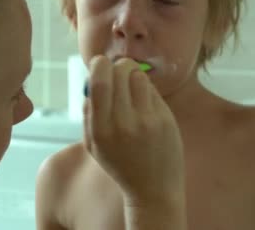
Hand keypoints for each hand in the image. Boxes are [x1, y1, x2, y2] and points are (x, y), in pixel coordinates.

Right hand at [83, 55, 184, 205]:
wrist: (153, 191)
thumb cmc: (120, 164)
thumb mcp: (94, 145)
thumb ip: (88, 113)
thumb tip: (91, 78)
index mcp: (100, 130)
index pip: (99, 81)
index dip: (100, 64)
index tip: (101, 64)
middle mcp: (123, 123)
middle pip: (120, 71)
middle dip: (117, 66)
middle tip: (118, 74)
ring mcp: (147, 120)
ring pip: (138, 76)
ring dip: (133, 76)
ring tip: (132, 91)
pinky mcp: (165, 119)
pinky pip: (152, 90)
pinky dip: (147, 91)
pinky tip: (145, 105)